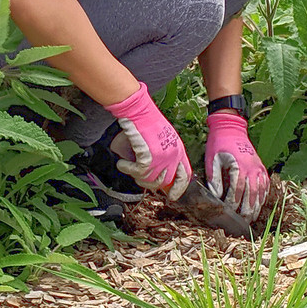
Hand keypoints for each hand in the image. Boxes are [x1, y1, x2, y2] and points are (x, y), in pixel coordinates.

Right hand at [105, 82, 191, 199]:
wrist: (138, 110)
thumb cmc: (144, 121)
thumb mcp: (160, 140)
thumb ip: (160, 157)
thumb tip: (150, 173)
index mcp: (178, 149)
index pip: (185, 175)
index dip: (179, 188)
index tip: (172, 197)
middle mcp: (174, 155)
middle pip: (164, 182)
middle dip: (150, 183)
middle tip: (138, 177)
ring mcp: (163, 158)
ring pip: (150, 180)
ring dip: (136, 175)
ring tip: (127, 165)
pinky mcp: (150, 158)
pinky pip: (137, 172)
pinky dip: (127, 169)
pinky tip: (122, 163)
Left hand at [205, 111, 269, 217]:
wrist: (231, 128)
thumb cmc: (219, 144)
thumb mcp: (212, 160)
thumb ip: (214, 178)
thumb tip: (216, 196)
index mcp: (239, 166)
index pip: (237, 190)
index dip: (234, 204)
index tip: (229, 213)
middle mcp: (252, 168)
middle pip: (252, 194)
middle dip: (248, 210)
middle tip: (243, 223)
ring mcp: (258, 167)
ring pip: (260, 191)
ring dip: (256, 206)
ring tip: (252, 218)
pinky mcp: (261, 166)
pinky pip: (265, 184)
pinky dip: (263, 195)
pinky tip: (259, 204)